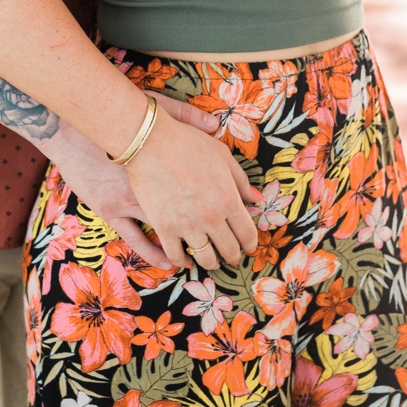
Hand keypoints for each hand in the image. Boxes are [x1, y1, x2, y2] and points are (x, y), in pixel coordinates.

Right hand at [123, 102, 261, 272]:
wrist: (150, 143)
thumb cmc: (189, 144)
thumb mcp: (223, 156)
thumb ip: (241, 181)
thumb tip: (255, 199)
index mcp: (228, 199)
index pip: (246, 232)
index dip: (250, 243)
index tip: (249, 246)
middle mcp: (210, 217)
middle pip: (228, 248)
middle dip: (233, 255)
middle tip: (233, 257)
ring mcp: (186, 225)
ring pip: (204, 257)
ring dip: (211, 262)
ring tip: (212, 261)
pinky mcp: (163, 228)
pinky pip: (175, 254)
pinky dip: (181, 261)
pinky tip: (185, 260)